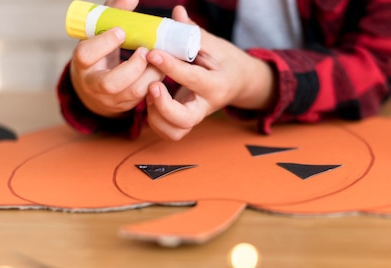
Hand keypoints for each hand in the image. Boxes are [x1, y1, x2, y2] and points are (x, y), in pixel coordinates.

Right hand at [69, 0, 164, 117]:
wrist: (93, 89)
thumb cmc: (98, 53)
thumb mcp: (99, 33)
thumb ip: (113, 15)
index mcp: (82, 63)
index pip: (86, 55)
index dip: (104, 43)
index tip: (121, 30)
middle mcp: (93, 85)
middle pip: (111, 83)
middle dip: (133, 66)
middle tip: (146, 50)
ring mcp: (111, 99)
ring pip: (133, 93)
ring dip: (151, 73)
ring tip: (159, 56)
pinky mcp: (126, 106)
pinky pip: (144, 97)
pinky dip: (156, 80)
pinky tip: (162, 67)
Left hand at [144, 6, 275, 140]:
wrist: (240, 82)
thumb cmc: (225, 60)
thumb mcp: (214, 44)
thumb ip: (192, 32)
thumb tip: (177, 13)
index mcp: (216, 84)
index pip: (192, 78)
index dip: (170, 66)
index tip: (153, 53)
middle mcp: (206, 105)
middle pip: (184, 120)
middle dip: (163, 106)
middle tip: (152, 86)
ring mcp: (196, 117)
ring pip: (174, 131)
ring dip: (156, 116)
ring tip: (150, 93)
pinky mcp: (186, 121)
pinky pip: (169, 132)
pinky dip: (155, 122)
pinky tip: (151, 101)